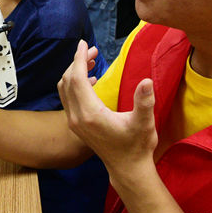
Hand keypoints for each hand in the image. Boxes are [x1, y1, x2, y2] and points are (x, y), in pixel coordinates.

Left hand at [57, 40, 157, 184]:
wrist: (127, 169)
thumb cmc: (137, 146)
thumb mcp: (144, 123)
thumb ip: (144, 101)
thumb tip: (146, 81)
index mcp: (90, 114)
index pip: (77, 79)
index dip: (79, 59)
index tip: (84, 44)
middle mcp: (77, 117)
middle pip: (68, 81)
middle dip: (77, 62)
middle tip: (92, 50)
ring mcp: (74, 122)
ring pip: (65, 89)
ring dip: (74, 72)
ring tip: (90, 61)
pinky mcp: (76, 124)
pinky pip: (68, 98)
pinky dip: (74, 84)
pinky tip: (90, 79)